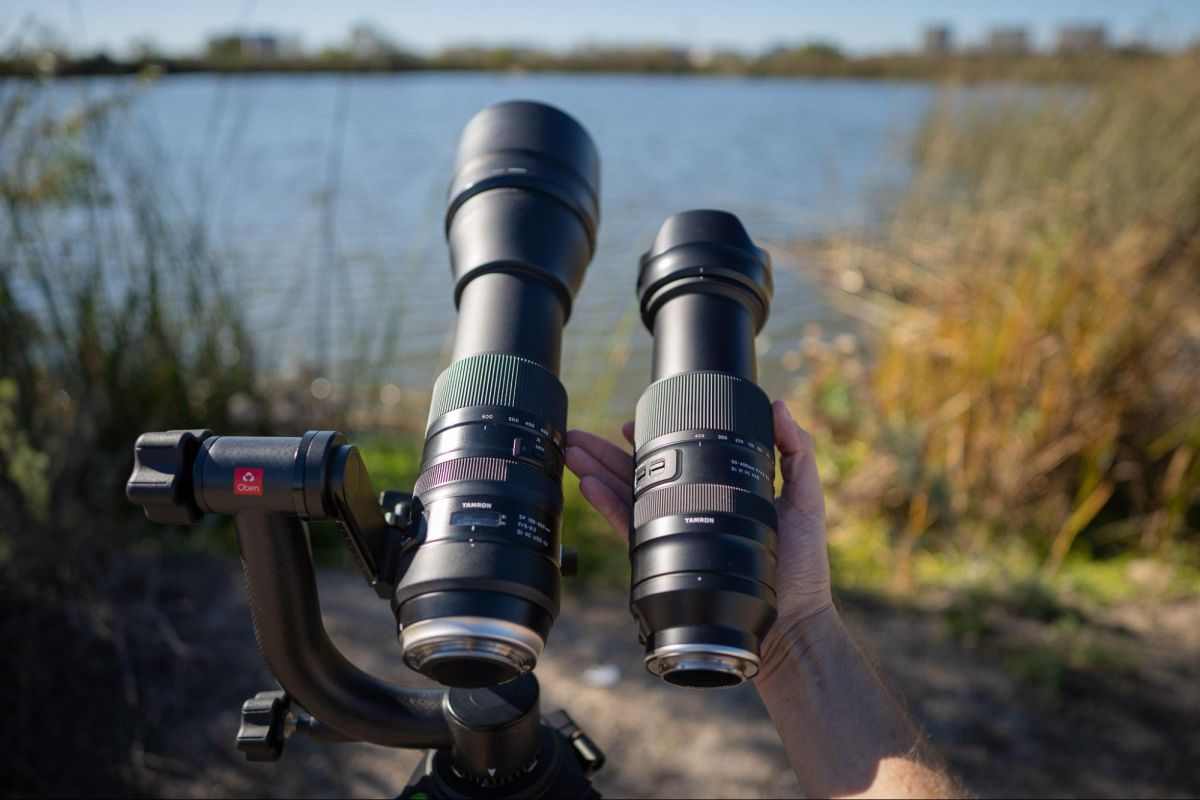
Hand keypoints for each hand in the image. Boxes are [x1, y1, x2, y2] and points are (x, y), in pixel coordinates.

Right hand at [563, 400, 833, 653]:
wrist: (791, 624)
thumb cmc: (803, 567)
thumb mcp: (805, 499)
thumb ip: (797, 452)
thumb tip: (780, 405)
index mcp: (717, 493)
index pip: (677, 460)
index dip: (649, 440)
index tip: (629, 423)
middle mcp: (691, 513)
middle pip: (640, 475)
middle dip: (605, 453)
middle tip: (577, 435)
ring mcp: (675, 536)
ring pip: (626, 496)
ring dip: (596, 471)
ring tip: (570, 452)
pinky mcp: (665, 561)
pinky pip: (630, 529)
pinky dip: (607, 505)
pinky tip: (589, 486)